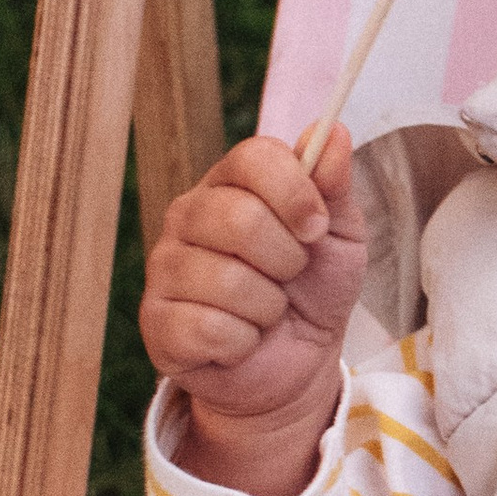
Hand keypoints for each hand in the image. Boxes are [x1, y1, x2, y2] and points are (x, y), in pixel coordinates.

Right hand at [136, 127, 366, 495]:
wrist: (298, 362)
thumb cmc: (313, 290)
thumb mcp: (340, 235)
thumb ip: (334, 185)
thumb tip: (335, 133)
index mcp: (231, 183)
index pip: (254, 156)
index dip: (296, 193)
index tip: (317, 227)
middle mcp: (189, 215)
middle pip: (238, 218)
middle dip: (286, 259)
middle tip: (289, 276)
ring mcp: (165, 267)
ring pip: (226, 279)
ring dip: (267, 307)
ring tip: (266, 311)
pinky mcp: (156, 321)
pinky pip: (209, 327)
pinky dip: (243, 342)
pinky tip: (241, 341)